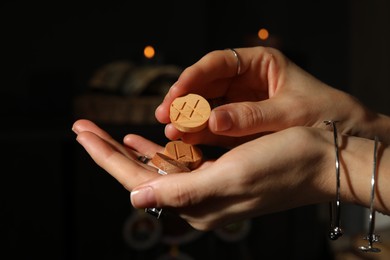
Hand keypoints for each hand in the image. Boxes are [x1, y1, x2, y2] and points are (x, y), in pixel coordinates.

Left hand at [73, 118, 334, 229]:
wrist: (321, 159)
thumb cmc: (282, 164)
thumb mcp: (231, 178)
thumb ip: (181, 192)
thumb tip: (134, 202)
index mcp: (196, 202)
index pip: (136, 180)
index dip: (105, 156)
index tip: (81, 133)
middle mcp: (198, 198)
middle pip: (140, 173)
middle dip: (108, 150)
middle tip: (81, 127)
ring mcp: (208, 185)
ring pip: (156, 167)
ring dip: (130, 149)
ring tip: (104, 134)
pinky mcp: (219, 172)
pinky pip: (178, 162)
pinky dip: (159, 149)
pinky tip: (146, 140)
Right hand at [155, 46, 382, 146]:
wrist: (345, 142)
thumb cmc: (326, 116)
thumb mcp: (290, 113)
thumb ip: (250, 117)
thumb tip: (212, 122)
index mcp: (261, 63)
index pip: (218, 63)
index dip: (193, 77)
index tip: (176, 94)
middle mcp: (247, 81)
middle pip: (207, 84)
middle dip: (185, 100)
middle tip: (165, 115)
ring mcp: (241, 103)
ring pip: (207, 106)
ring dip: (188, 118)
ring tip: (170, 131)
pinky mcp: (240, 125)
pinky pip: (215, 126)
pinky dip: (200, 134)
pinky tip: (185, 141)